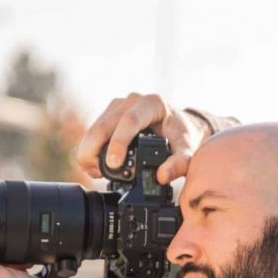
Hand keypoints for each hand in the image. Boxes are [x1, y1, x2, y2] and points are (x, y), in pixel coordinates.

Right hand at [76, 93, 210, 185]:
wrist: (179, 123)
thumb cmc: (182, 134)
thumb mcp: (187, 149)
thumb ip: (179, 163)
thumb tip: (162, 176)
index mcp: (152, 104)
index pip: (130, 121)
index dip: (118, 143)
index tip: (113, 165)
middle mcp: (132, 101)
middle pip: (104, 125)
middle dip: (94, 151)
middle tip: (98, 174)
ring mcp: (118, 106)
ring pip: (94, 129)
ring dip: (89, 152)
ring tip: (98, 173)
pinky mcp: (109, 114)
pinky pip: (93, 132)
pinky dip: (90, 150)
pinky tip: (97, 164)